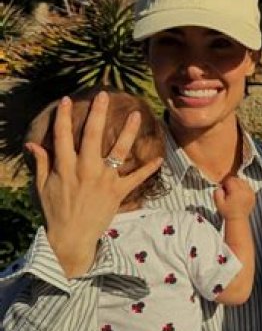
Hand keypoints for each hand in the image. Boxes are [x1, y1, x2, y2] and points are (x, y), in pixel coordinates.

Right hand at [26, 91, 162, 276]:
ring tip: (136, 114)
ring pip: (118, 150)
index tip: (67, 99)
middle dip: (97, 112)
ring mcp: (104, 180)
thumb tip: (33, 145)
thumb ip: (42, 164)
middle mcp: (86, 169)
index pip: (62, 135)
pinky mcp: (118, 192)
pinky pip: (136, 178)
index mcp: (66, 167)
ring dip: (128, 131)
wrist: (72, 237)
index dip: (63, 116)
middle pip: (92, 135)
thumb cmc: (55, 211)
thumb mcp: (43, 187)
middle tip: (103, 94)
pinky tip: (159, 158)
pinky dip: (148, 169)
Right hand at [214, 176, 255, 222]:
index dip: (225, 183)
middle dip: (232, 182)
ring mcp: (250, 193)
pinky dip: (244, 187)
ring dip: (238, 183)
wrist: (238, 219)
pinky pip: (249, 186)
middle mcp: (245, 191)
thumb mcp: (218, 203)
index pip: (230, 180)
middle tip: (228, 189)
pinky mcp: (253, 195)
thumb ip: (217, 193)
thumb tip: (220, 187)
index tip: (223, 187)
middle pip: (237, 179)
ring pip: (244, 182)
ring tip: (234, 190)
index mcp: (236, 192)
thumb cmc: (227, 211)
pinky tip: (240, 193)